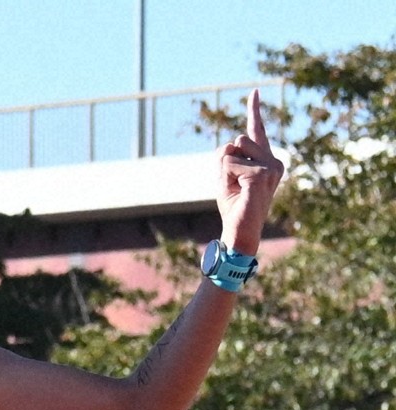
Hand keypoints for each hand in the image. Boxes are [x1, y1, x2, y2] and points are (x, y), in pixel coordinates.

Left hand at [215, 89, 284, 254]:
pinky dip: (225, 178)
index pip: (258, 130)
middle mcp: (274, 161)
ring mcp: (271, 167)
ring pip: (232, 149)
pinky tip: (238, 191)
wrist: (240, 229)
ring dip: (225, 169)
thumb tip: (230, 144)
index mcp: (267, 160)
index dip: (255, 109)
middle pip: (236, 139)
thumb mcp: (226, 175)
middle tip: (233, 184)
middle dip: (226, 160)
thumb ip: (228, 155)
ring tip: (236, 188)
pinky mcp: (262, 174)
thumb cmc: (234, 204)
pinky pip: (229, 164)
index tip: (253, 91)